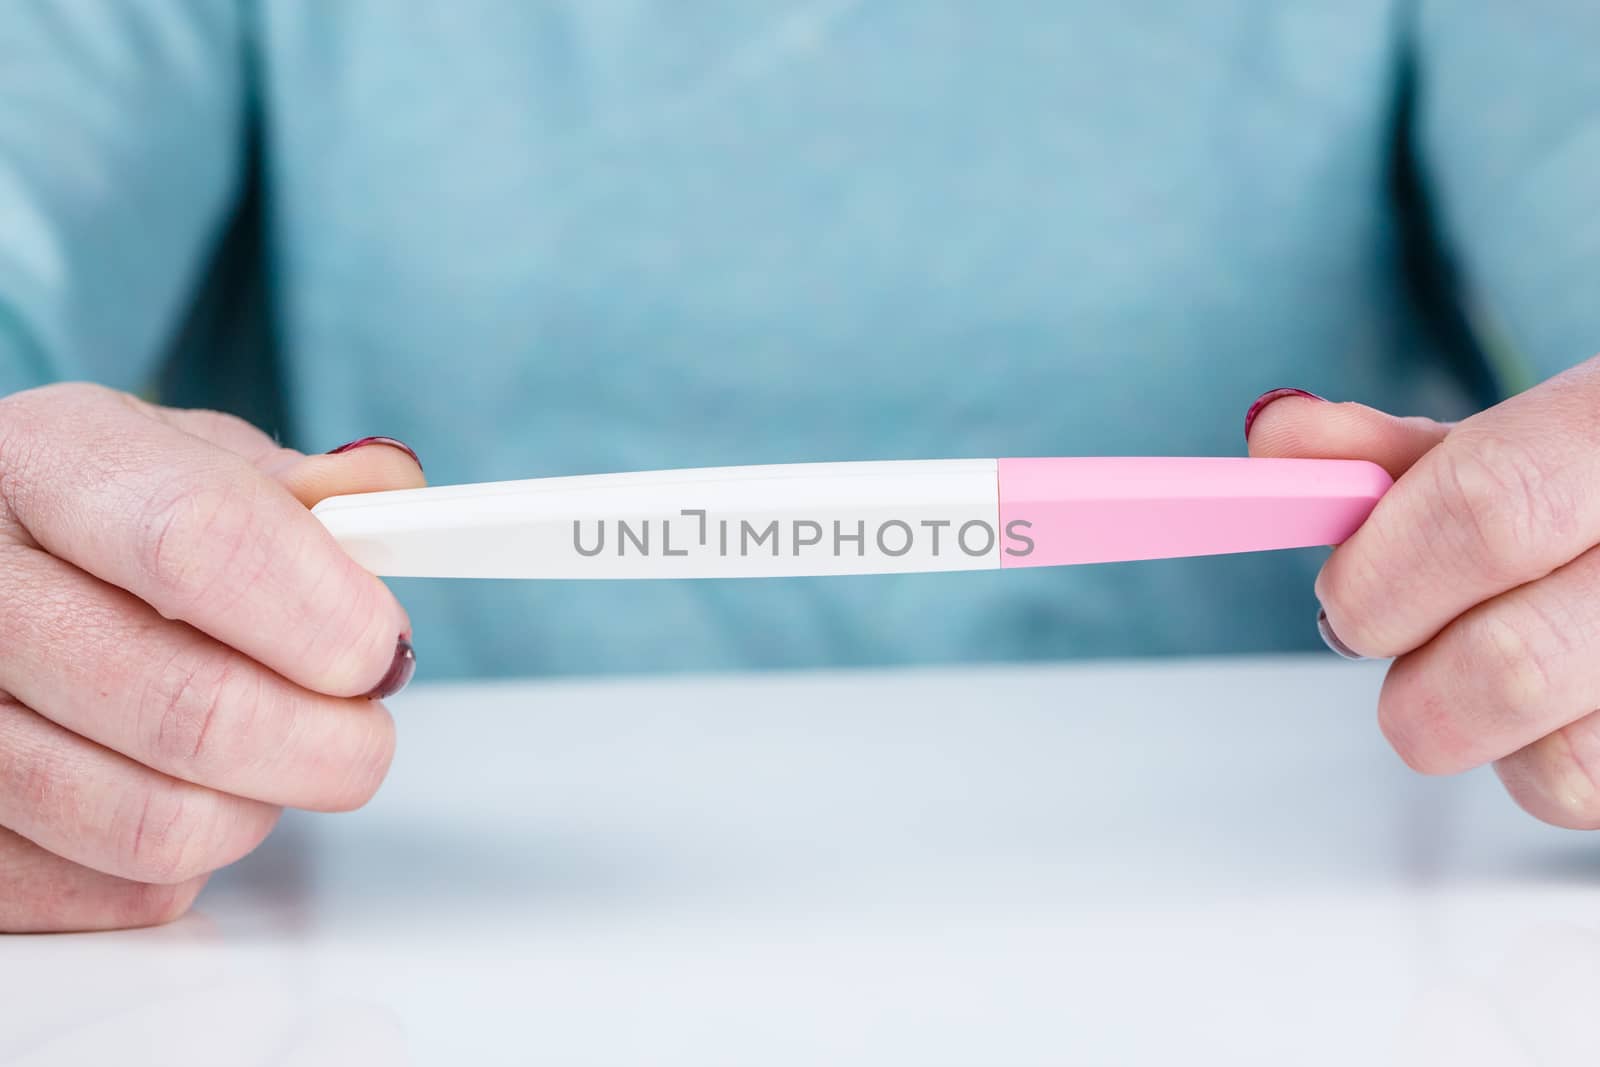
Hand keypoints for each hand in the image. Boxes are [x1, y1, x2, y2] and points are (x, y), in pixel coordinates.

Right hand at [0, 383, 424, 931]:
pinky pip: (114, 892)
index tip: (379, 645)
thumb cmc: (92, 512)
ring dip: (256, 807)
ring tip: (266, 755)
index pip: (198, 542)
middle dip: (328, 741)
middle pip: (191, 709)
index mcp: (45, 462)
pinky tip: (178, 789)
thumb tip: (392, 494)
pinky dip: (185, 862)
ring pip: (155, 824)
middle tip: (361, 730)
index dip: (322, 610)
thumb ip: (298, 487)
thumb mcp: (186, 456)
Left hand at [1245, 358, 1599, 828]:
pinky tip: (1559, 702)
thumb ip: (1399, 453)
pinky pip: (1590, 797)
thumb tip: (1277, 441)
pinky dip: (1543, 763)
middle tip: (1398, 641)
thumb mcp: (1525, 440)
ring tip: (1498, 662)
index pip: (1487, 509)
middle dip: (1412, 675)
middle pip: (1509, 662)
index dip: (1383, 569)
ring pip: (1558, 767)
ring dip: (1482, 732)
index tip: (1346, 591)